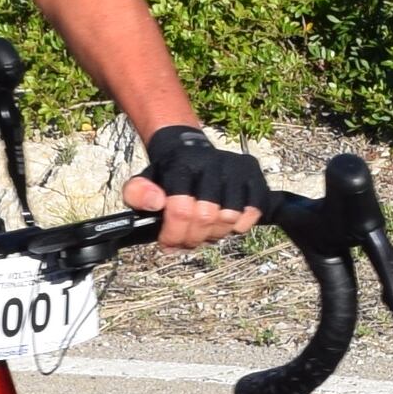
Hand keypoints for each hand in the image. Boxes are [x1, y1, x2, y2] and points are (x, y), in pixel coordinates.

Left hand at [128, 123, 268, 251]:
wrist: (189, 151)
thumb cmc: (167, 174)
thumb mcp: (143, 181)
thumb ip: (137, 194)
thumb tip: (155, 203)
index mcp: (182, 164)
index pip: (181, 209)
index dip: (173, 234)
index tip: (167, 243)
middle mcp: (213, 164)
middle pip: (206, 218)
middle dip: (191, 239)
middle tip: (183, 242)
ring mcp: (237, 170)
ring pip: (228, 219)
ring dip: (213, 236)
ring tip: (201, 234)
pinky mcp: (255, 178)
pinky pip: (251, 214)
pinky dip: (237, 227)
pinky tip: (221, 224)